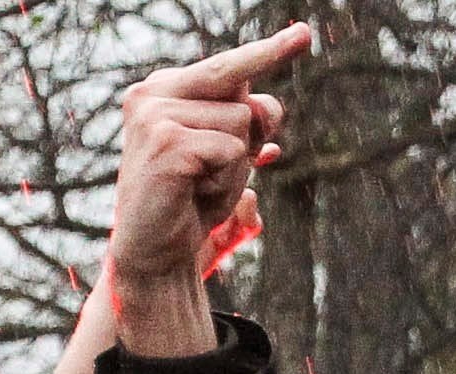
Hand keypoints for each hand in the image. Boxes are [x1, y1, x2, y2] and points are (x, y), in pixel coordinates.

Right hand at [107, 26, 309, 356]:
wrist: (154, 256)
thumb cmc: (190, 202)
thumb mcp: (227, 150)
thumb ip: (246, 116)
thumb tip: (263, 108)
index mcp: (161, 89)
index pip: (229, 66)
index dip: (268, 52)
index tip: (304, 34)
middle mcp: (152, 94)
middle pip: (244, 92)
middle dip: (252, 129)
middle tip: (216, 170)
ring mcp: (155, 116)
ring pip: (242, 121)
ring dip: (234, 164)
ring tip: (198, 186)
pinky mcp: (166, 143)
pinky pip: (232, 149)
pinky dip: (224, 179)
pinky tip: (192, 195)